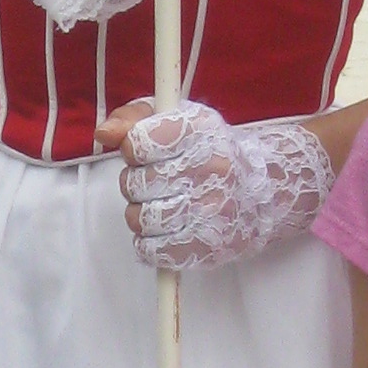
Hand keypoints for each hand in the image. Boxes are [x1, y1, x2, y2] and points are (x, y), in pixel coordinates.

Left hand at [95, 99, 335, 271]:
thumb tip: (103, 134)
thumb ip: (134, 118)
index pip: (140, 143)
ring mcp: (211, 211)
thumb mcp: (177, 118)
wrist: (263, 192)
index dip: (133, 150)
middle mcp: (211, 169)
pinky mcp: (208, 247)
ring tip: (160, 205)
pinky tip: (165, 229)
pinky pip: (152, 249)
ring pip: (140, 218)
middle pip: (136, 183)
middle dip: (136, 183)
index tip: (145, 152)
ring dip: (140, 213)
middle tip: (156, 182)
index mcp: (201, 131)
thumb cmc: (208, 152)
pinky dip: (149, 242)